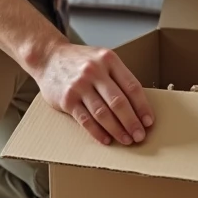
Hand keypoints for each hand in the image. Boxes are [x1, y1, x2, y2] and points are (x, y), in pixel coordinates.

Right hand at [29, 43, 154, 145]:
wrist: (48, 57)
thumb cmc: (79, 61)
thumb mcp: (102, 59)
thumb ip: (118, 77)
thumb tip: (137, 106)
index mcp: (108, 60)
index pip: (132, 87)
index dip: (143, 107)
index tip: (148, 121)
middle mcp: (94, 71)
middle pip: (119, 102)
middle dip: (132, 122)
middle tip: (140, 135)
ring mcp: (79, 85)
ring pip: (103, 113)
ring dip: (117, 130)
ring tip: (126, 140)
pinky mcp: (67, 99)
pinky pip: (85, 120)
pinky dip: (97, 132)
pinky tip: (106, 140)